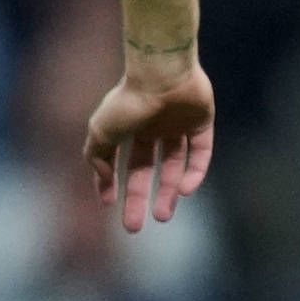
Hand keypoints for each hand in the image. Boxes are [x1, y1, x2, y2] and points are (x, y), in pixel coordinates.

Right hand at [85, 49, 215, 232]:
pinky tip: (185, 191)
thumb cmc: (128, 102)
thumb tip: (105, 180)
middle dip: (140, 198)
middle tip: (135, 226)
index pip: (121, 162)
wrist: (161, 74)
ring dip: (169, 192)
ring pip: (175, 165)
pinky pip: (200, 153)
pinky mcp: (203, 122)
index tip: (108, 205)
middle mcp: (153, 127)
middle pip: (147, 169)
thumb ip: (97, 158)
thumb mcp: (100, 132)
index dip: (113, 184)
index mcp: (128, 127)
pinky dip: (194, 173)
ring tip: (162, 217)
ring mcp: (179, 125)